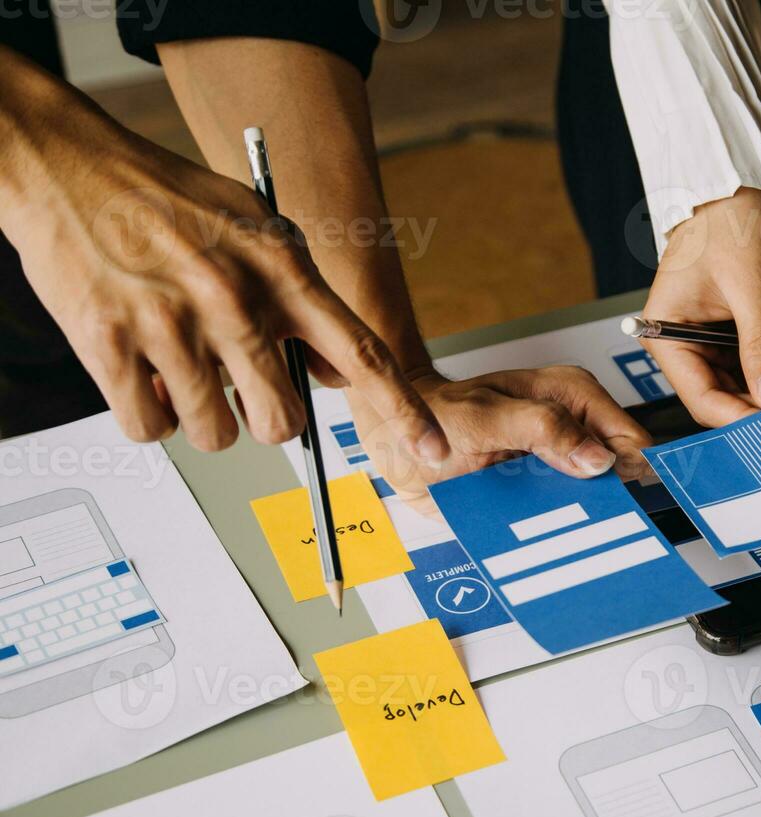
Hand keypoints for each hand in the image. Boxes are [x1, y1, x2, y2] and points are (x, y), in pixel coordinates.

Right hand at [0, 54, 447, 457]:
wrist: (70, 166)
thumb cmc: (167, 200)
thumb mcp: (257, 229)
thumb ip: (304, 299)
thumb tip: (341, 369)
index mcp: (281, 272)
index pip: (363, 353)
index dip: (404, 410)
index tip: (433, 450)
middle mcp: (233, 302)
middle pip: (282, 421)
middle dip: (264, 417)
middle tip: (237, 383)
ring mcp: (170, 326)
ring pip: (215, 434)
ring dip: (200, 416)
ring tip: (180, 363)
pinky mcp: (109, 345)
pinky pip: (149, 428)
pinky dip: (148, 413)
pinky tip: (143, 369)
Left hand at [349, 366, 652, 513]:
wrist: (399, 441)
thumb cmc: (435, 414)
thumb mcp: (485, 417)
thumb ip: (542, 429)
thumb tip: (597, 457)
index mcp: (572, 396)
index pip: (628, 438)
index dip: (636, 472)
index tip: (634, 503)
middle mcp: (573, 427)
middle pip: (619, 474)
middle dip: (614, 502)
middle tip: (599, 526)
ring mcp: (560, 461)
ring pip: (596, 500)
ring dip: (588, 520)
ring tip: (573, 536)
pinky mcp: (544, 488)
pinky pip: (566, 514)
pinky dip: (562, 528)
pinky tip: (553, 539)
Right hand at [640, 187, 760, 427]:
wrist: (743, 187)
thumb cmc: (732, 222)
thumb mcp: (751, 290)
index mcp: (666, 331)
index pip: (698, 395)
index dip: (735, 415)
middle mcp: (679, 340)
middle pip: (716, 395)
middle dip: (753, 405)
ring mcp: (703, 337)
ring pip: (735, 384)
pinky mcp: (726, 331)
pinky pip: (747, 363)